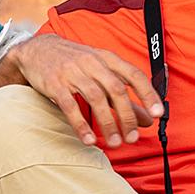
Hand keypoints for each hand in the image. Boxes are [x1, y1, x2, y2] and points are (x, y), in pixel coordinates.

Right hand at [12, 34, 162, 148]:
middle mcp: (92, 63)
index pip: (133, 75)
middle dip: (126, 116)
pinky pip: (70, 106)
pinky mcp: (55, 84)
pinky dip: (81, 124)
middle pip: (116, 90)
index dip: (147, 94)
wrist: (37, 50)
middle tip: (132, 138)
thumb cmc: (73, 63)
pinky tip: (89, 139)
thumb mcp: (100, 72)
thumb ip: (123, 96)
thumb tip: (149, 118)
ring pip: (95, 98)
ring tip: (114, 143)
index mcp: (107, 59)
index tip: (157, 114)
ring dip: (107, 123)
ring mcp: (73, 73)